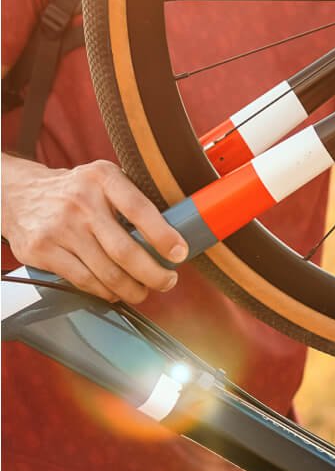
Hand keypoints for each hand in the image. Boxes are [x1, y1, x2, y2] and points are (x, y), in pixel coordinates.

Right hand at [2, 155, 186, 303]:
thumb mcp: (104, 179)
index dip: (163, 236)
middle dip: (153, 273)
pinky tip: (114, 292)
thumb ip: (132, 199)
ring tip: (143, 291)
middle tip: (167, 281)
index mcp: (103, 178)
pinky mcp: (43, 250)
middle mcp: (81, 201)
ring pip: (106, 272)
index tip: (180, 254)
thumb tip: (174, 232)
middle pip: (125, 251)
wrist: (20, 194)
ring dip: (131, 289)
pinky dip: (104, 292)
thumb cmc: (76, 190)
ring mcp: (60, 227)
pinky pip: (83, 280)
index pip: (140, 210)